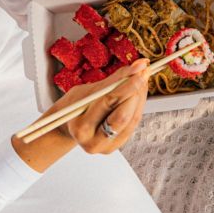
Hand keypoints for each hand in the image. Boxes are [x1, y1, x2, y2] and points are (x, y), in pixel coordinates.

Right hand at [11, 59, 151, 171]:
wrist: (70, 126)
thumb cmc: (76, 106)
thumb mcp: (88, 91)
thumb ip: (113, 81)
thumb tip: (138, 65)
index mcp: (81, 128)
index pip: (108, 102)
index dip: (127, 84)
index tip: (139, 68)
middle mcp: (94, 142)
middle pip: (123, 115)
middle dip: (136, 91)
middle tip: (143, 72)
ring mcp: (107, 147)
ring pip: (132, 119)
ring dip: (140, 96)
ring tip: (143, 78)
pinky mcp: (118, 145)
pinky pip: (133, 123)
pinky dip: (139, 104)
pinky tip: (139, 91)